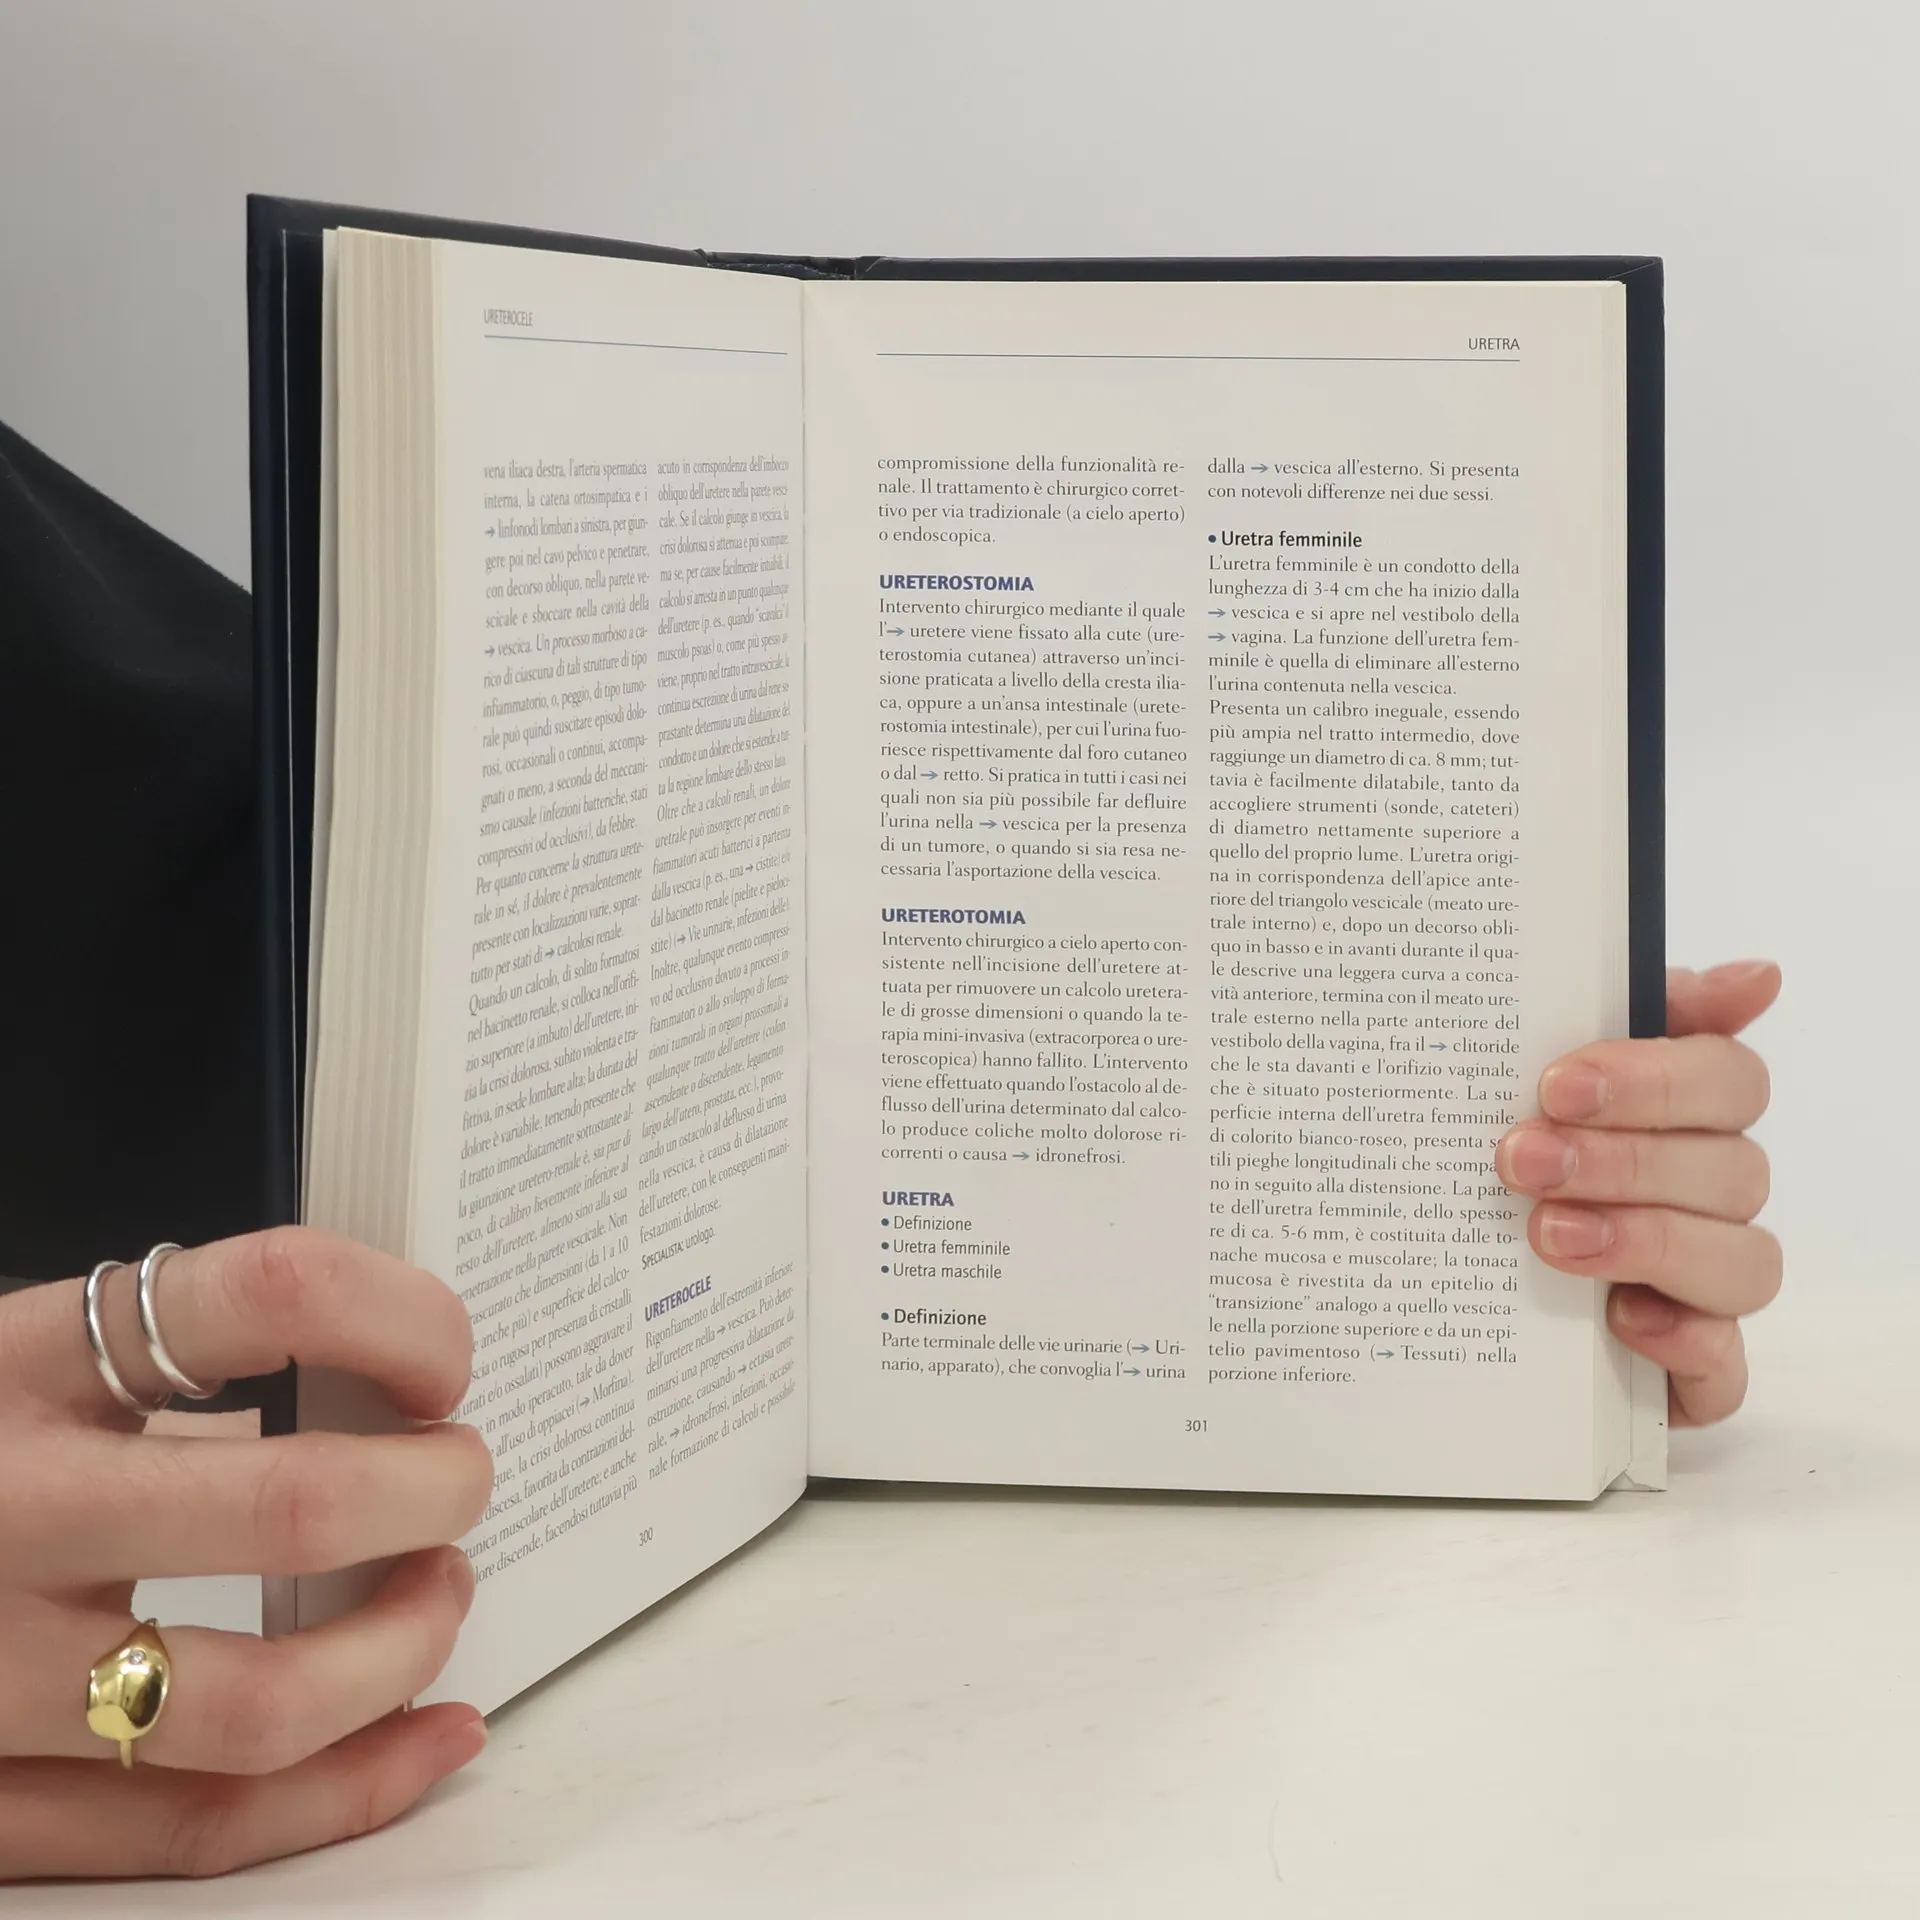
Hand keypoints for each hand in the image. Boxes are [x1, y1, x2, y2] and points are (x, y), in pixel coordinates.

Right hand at [0, 1229, 493, 1879]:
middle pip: (289, 1505)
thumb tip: (382, 1381)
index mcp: (13, 1368)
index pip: (263, 1293)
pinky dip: (349, 1789)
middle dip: (433, 1491)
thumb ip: (158, 1357)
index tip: (443, 1357)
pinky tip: (429, 1736)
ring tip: (438, 1596)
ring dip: (401, 1652)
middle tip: (462, 1475)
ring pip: (257, 1706)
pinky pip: (195, 1831)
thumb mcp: (12, 1355)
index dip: (398, 1319)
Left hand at [1494, 960, 1781, 1426]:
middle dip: (1622, 1161)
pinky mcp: (1690, 1369)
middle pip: (1730, 1170)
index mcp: (1690, 1115)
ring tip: (1547, 1234)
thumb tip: (1757, 977)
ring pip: (1742, 1263)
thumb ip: (1631, 1008)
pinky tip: (1618, 1318)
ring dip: (1648, 1242)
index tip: (1558, 1083)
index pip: (1730, 1079)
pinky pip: (1725, 1368)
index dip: (1654, 1079)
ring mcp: (1707, 1285)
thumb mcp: (1538, 1064)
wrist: (1437, 1266)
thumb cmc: (1515, 1144)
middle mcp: (1713, 1195)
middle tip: (1522, 1158)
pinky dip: (1682, 1343)